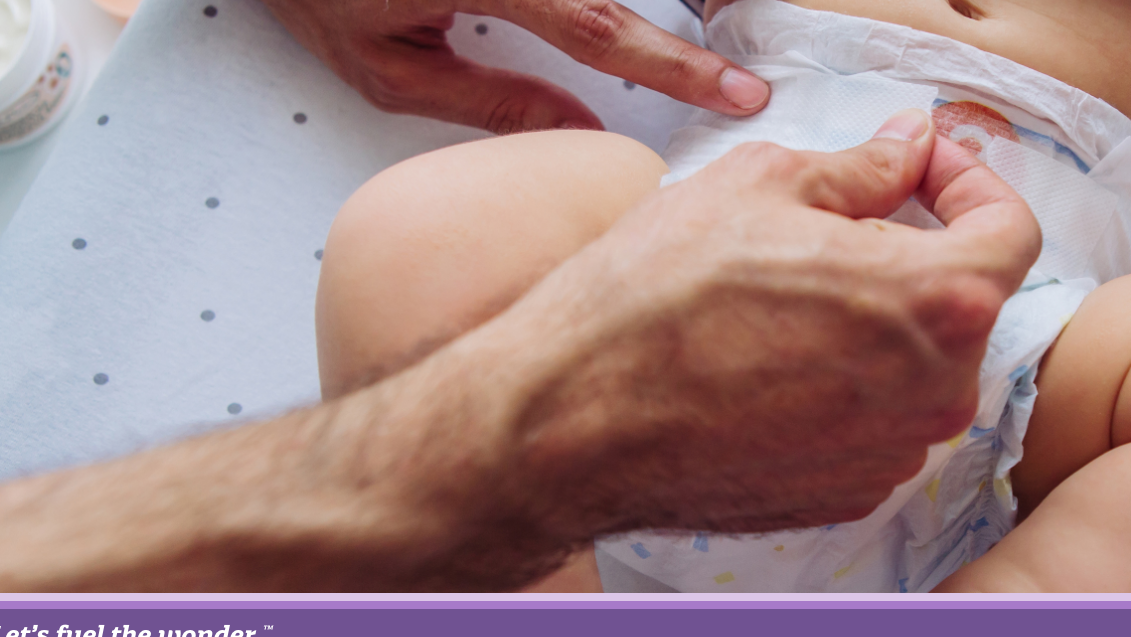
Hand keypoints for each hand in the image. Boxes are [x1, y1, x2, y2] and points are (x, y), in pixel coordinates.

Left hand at [261, 0, 770, 132]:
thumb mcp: (387, 69)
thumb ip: (493, 99)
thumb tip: (582, 130)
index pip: (597, 25)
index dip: (672, 65)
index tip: (735, 91)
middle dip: (697, 12)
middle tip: (744, 68)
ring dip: (671, 3)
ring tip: (716, 25)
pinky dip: (625, 0)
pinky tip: (675, 12)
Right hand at [435, 109, 1041, 538]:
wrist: (570, 421)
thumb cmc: (652, 301)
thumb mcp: (759, 187)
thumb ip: (863, 169)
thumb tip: (906, 149)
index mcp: (936, 301)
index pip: (1011, 231)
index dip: (970, 185)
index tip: (924, 169)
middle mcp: (935, 391)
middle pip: (960, 303)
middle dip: (910, 254)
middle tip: (830, 226)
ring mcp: (892, 453)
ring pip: (913, 366)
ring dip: (872, 324)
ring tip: (778, 301)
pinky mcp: (846, 493)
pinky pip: (871, 421)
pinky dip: (841, 385)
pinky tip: (765, 362)